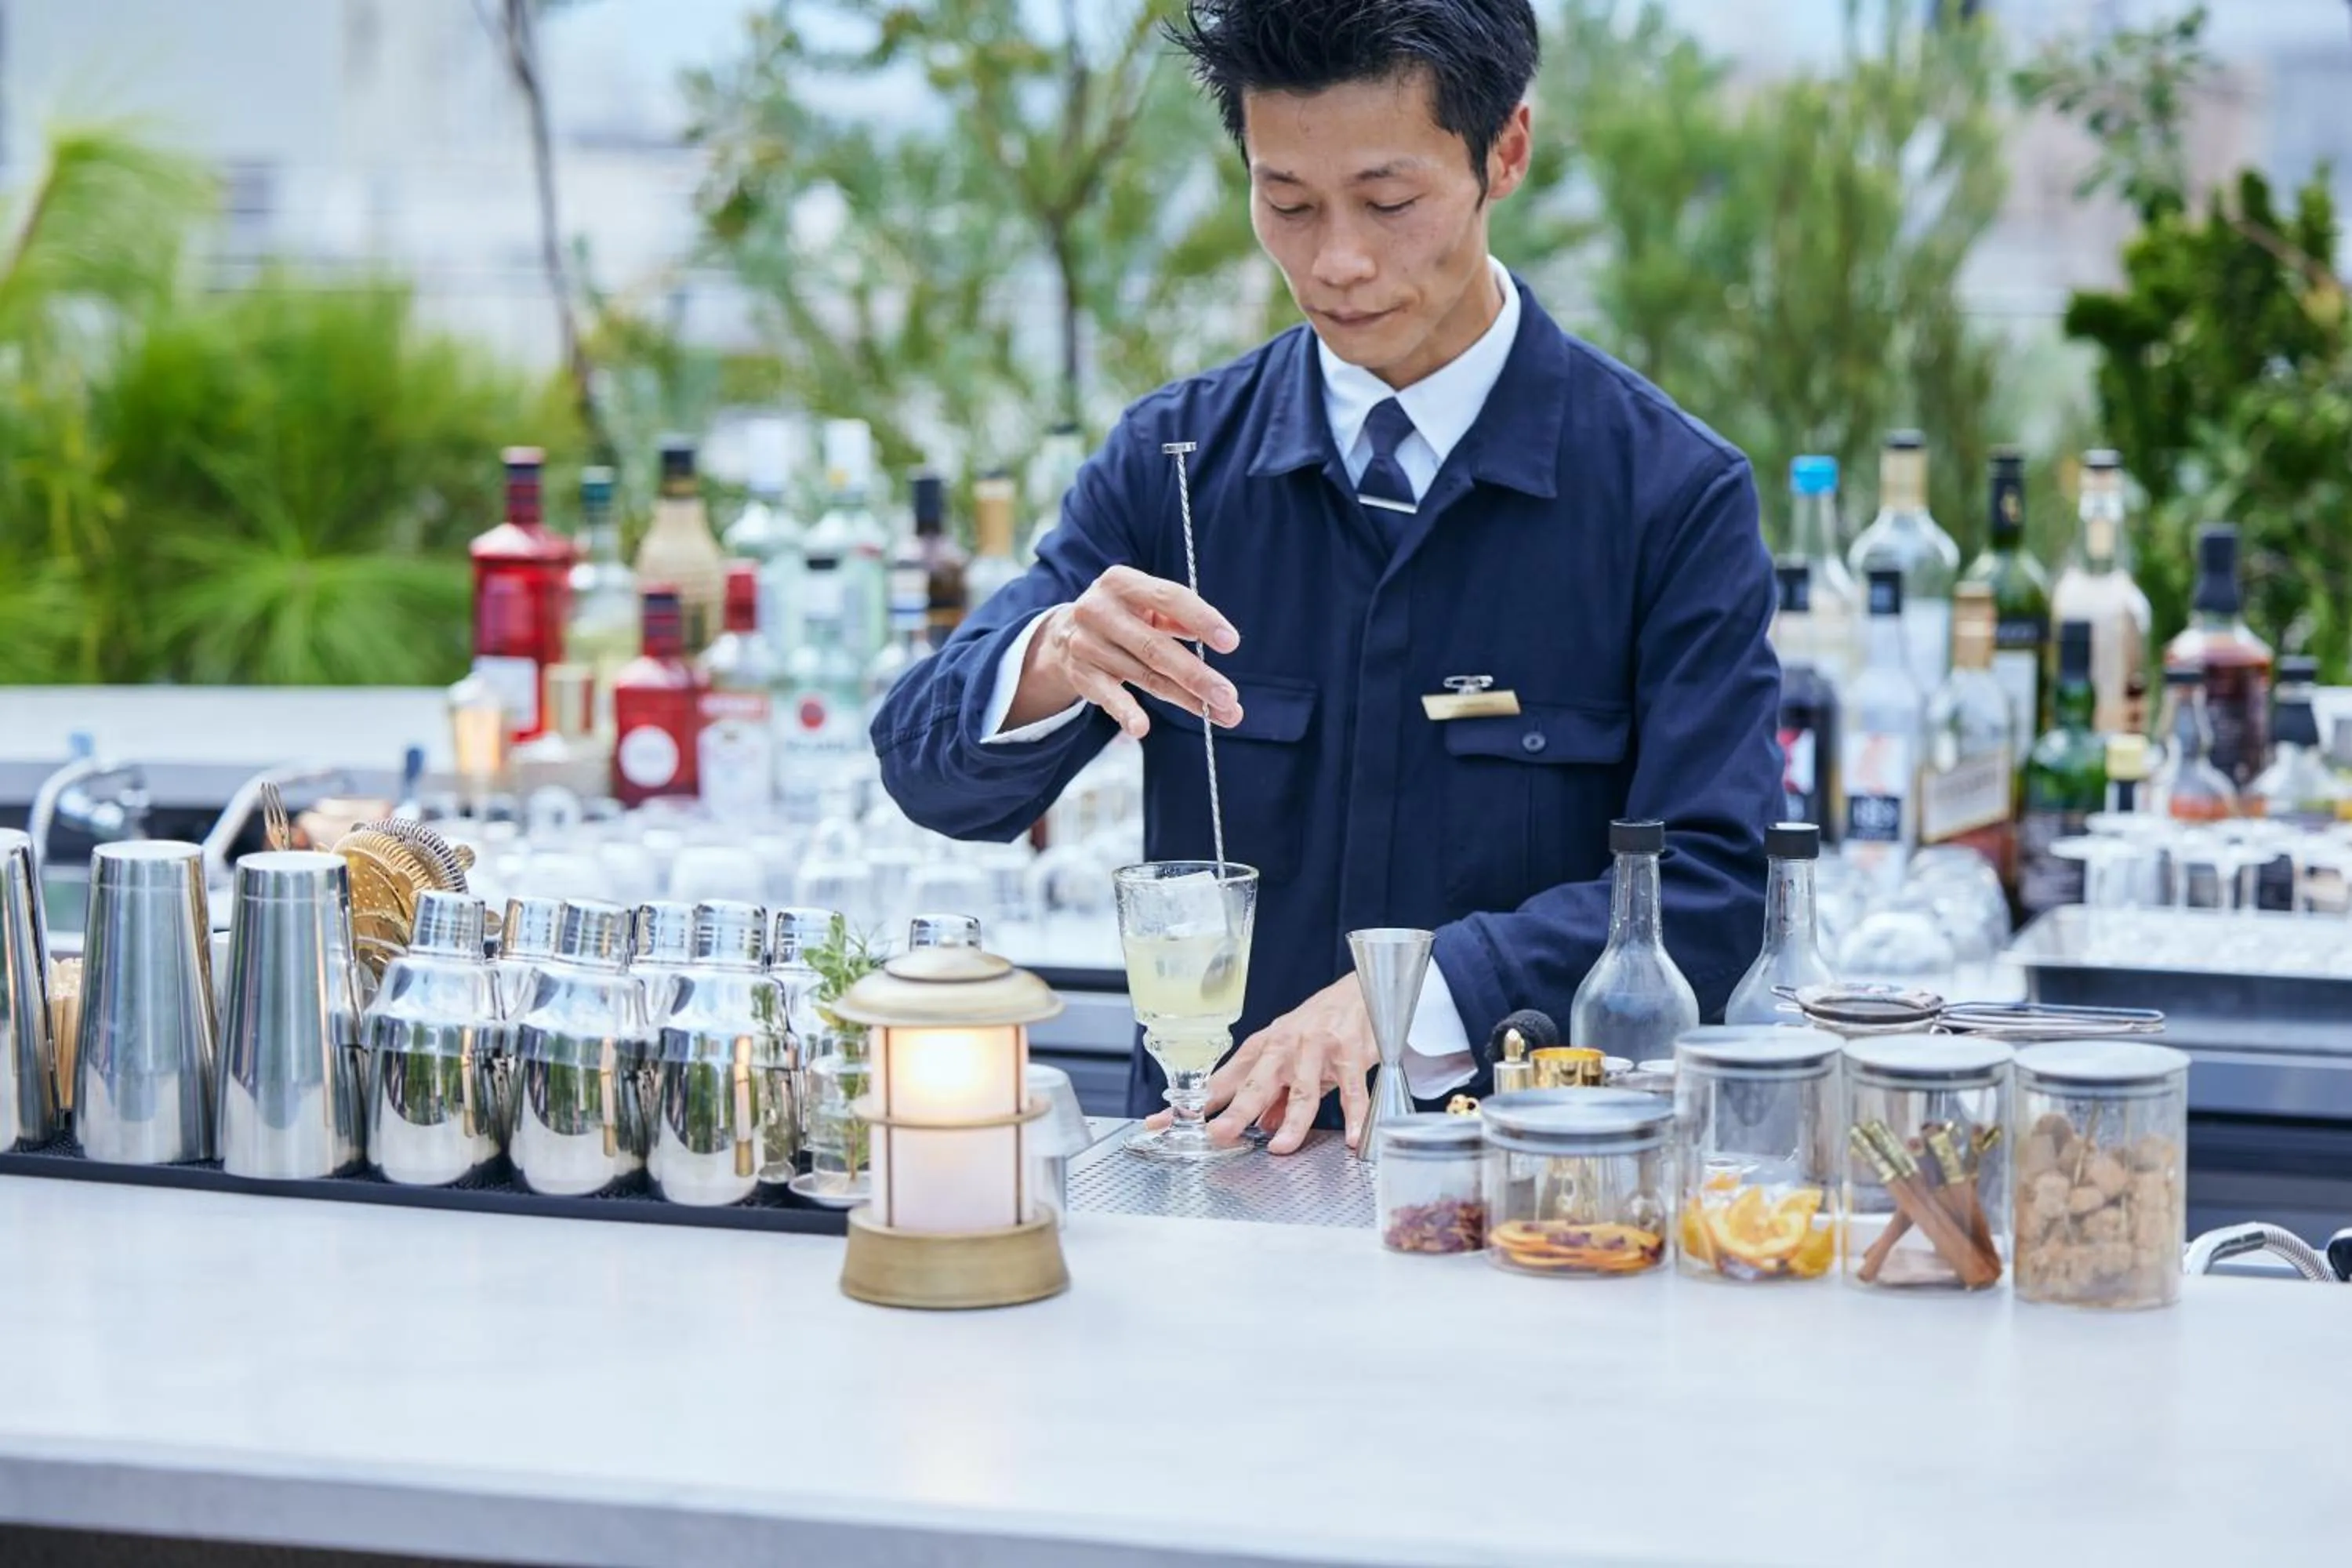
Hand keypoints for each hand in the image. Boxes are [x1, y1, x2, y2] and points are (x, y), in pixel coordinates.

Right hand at [1006, 565, 1242, 736]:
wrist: (1065, 633)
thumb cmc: (1125, 616)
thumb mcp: (1147, 604)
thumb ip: (1178, 618)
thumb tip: (1215, 637)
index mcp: (1121, 582)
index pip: (1169, 598)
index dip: (1202, 620)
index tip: (1231, 643)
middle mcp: (1099, 609)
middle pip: (1156, 647)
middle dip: (1197, 675)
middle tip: (1229, 697)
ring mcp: (1087, 643)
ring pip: (1145, 676)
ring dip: (1185, 699)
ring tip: (1221, 714)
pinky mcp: (1081, 674)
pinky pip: (1109, 696)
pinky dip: (1125, 713)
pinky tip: (1141, 728)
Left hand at [1146, 975, 1377, 1154]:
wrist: (1359, 991)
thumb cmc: (1319, 1024)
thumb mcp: (1286, 1057)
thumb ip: (1274, 1094)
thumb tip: (1261, 1126)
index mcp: (1260, 1050)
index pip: (1219, 1083)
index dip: (1192, 1106)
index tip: (1160, 1123)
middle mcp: (1282, 1048)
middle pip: (1255, 1085)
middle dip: (1235, 1112)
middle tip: (1218, 1136)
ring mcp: (1316, 1049)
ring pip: (1301, 1090)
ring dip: (1292, 1121)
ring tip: (1282, 1147)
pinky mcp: (1350, 1053)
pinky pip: (1351, 1088)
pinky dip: (1355, 1115)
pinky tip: (1353, 1138)